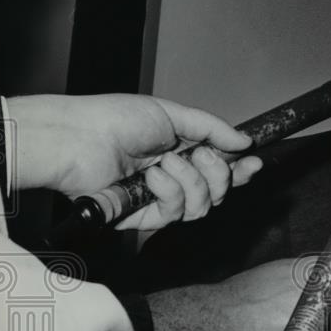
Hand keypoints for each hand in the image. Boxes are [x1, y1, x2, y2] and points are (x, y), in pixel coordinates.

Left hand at [9, 94, 262, 229]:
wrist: (78, 139)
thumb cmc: (113, 120)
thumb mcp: (171, 113)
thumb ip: (211, 128)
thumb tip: (243, 141)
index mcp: (181, 151)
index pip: (220, 168)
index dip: (239, 169)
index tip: (253, 163)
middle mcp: (174, 177)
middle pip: (218, 191)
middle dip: (218, 174)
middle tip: (201, 156)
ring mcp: (159, 198)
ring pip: (201, 206)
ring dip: (191, 182)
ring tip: (166, 163)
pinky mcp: (143, 216)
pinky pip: (175, 214)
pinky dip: (169, 192)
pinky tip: (152, 178)